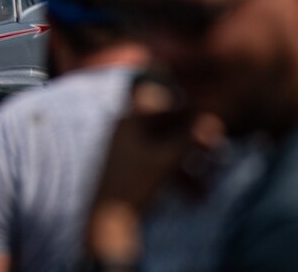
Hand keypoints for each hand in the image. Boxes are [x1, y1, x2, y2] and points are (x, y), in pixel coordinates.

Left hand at [86, 78, 223, 262]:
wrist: (107, 221)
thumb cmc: (133, 187)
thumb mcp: (164, 162)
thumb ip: (188, 140)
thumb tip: (213, 120)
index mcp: (130, 122)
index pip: (166, 106)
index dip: (191, 113)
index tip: (216, 125)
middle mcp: (128, 132)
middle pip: (170, 130)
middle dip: (196, 145)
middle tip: (220, 158)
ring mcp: (131, 152)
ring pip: (169, 151)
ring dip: (192, 168)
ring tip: (210, 187)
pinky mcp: (135, 171)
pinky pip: (162, 167)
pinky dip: (180, 180)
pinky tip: (197, 199)